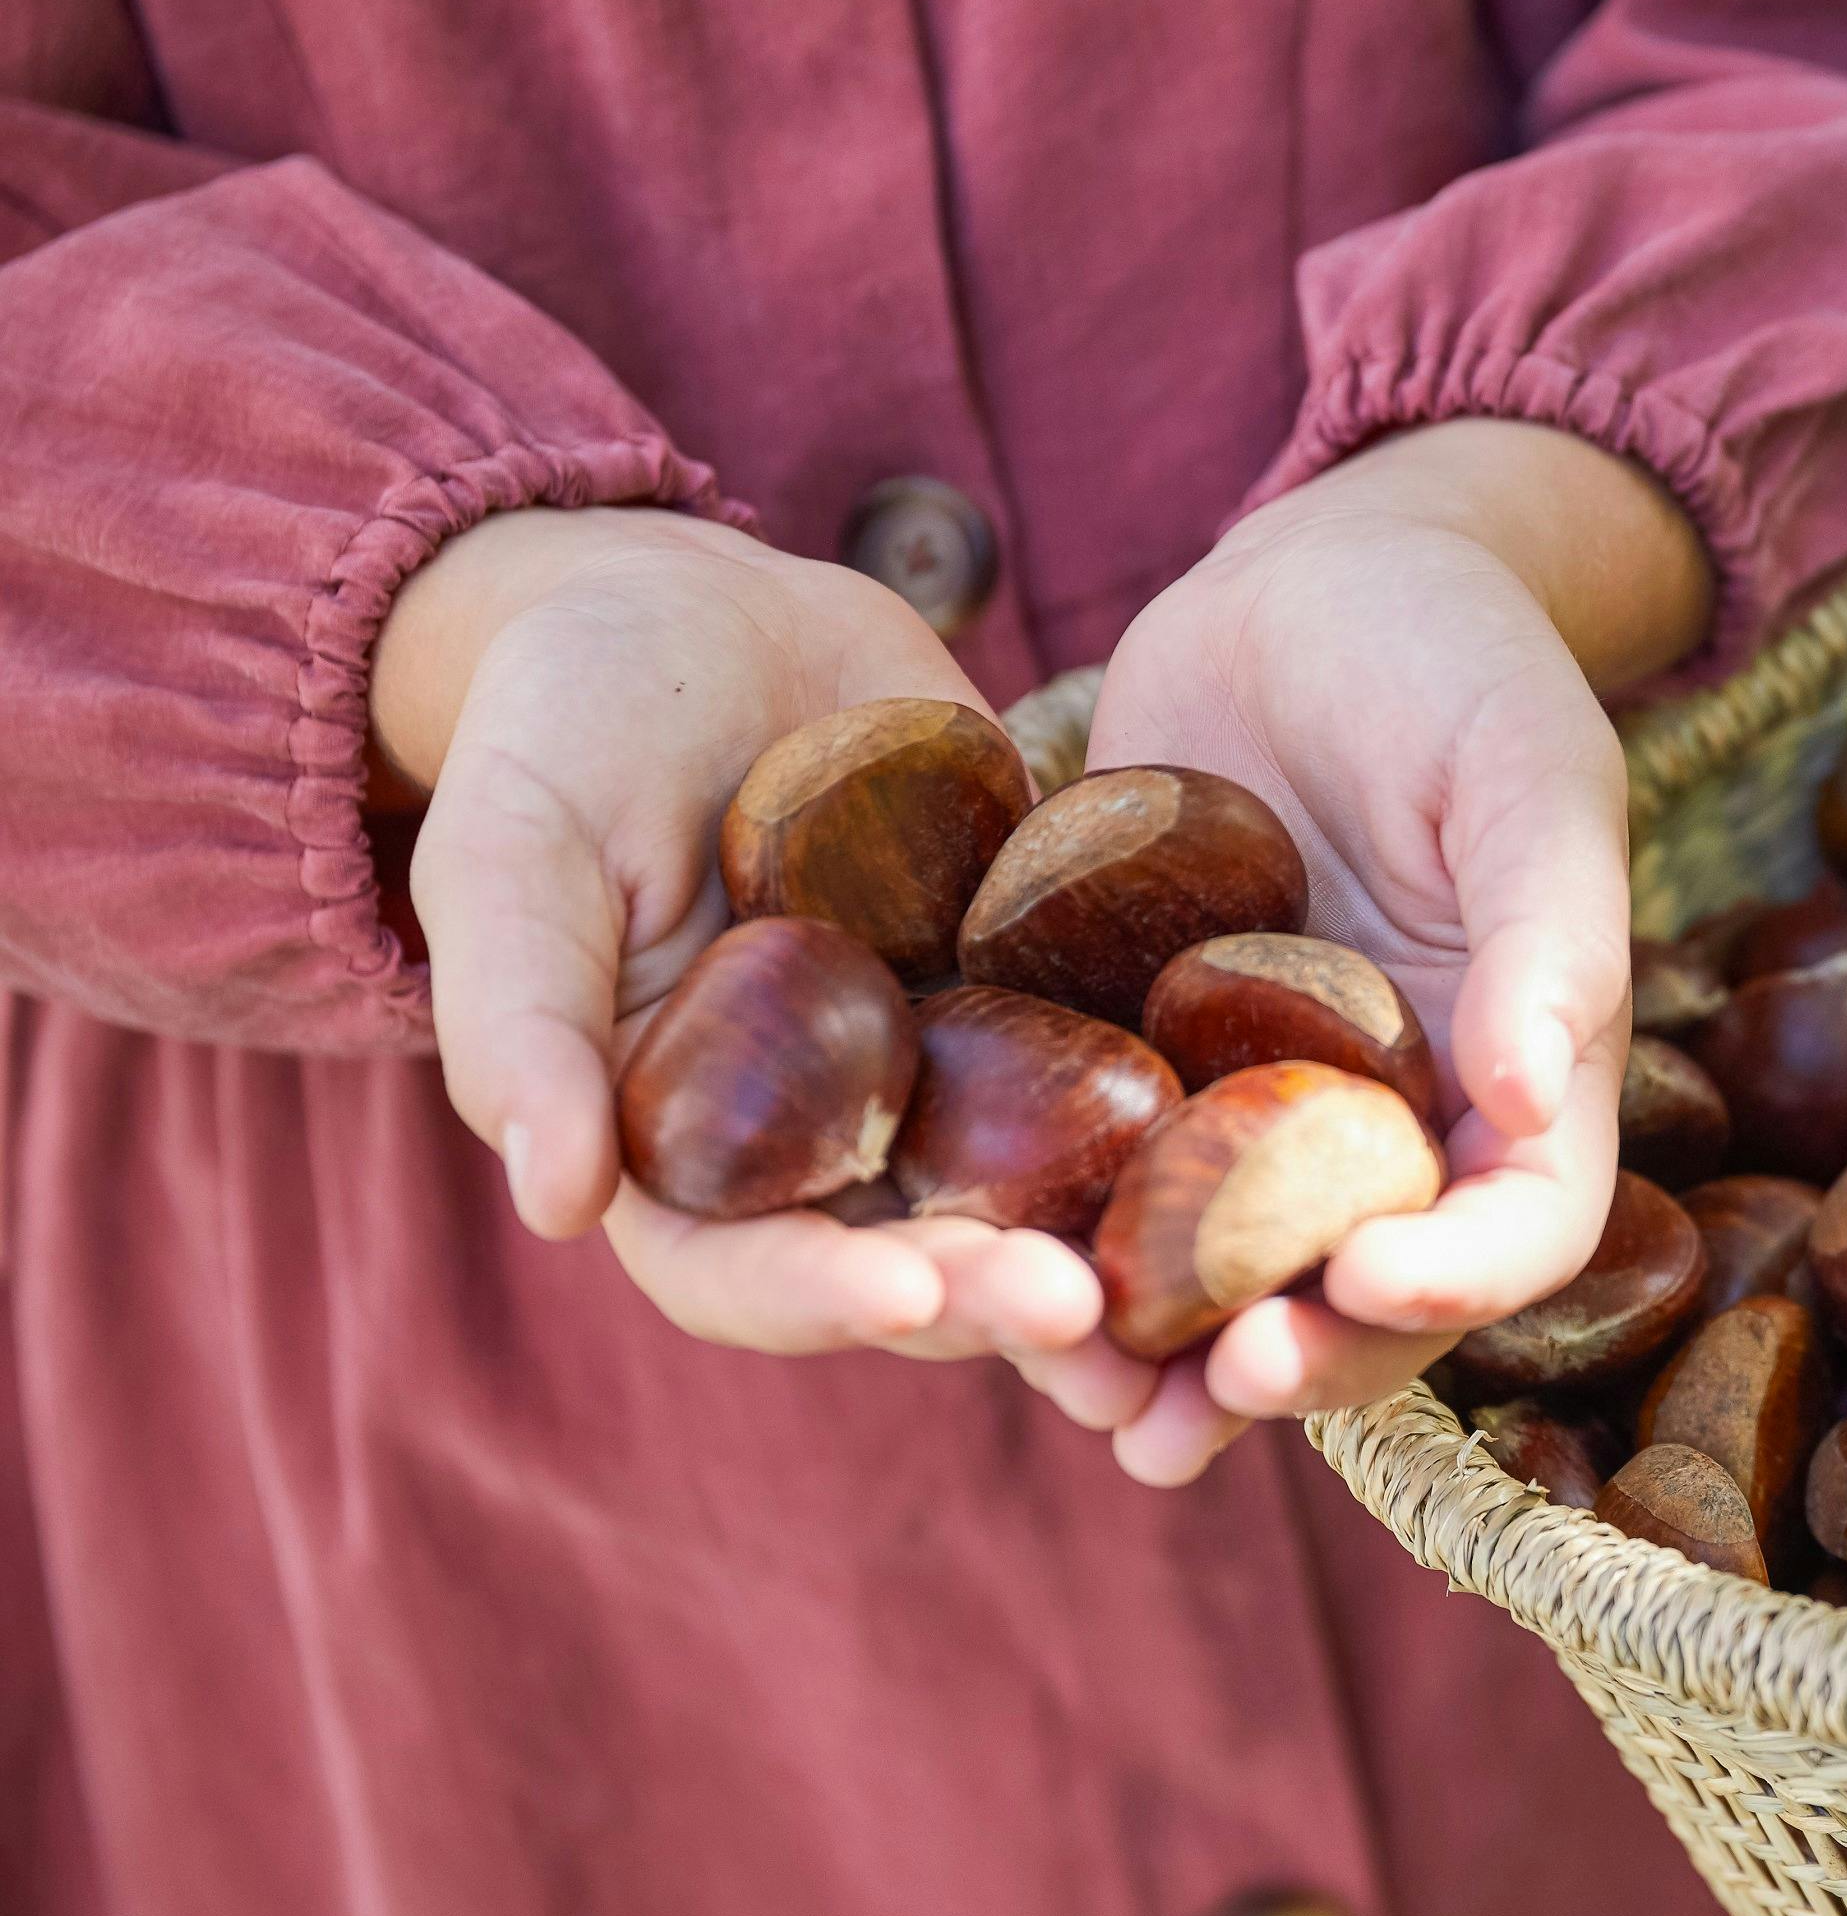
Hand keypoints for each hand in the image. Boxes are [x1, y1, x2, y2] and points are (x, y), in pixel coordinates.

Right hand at [380, 507, 1124, 1414]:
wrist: (702, 613)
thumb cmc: (567, 728)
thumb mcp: (513, 849)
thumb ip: (518, 1018)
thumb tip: (552, 1202)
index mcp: (681, 1152)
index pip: (744, 1272)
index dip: (822, 1301)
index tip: (910, 1301)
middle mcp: (829, 1147)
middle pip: (917, 1266)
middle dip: (998, 1296)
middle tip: (1087, 1303)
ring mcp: (947, 1080)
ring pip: (1038, 1197)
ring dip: (1111, 1241)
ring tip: (1191, 1259)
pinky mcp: (1047, 999)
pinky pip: (1122, 1072)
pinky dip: (1188, 1113)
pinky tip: (1265, 1121)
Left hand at [1081, 420, 1710, 1482]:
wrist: (1308, 586)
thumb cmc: (1456, 657)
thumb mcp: (1527, 766)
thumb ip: (1551, 929)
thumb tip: (1536, 1096)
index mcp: (1520, 1075)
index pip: (1522, 1224)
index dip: (1458, 1279)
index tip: (1364, 1280)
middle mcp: (1393, 1124)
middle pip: (1367, 1299)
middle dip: (1296, 1360)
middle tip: (1213, 1389)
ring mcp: (1257, 1110)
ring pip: (1224, 1280)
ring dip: (1162, 1360)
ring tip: (1092, 1407)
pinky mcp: (1134, 1067)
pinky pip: (1096, 1187)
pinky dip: (1051, 1255)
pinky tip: (979, 1292)